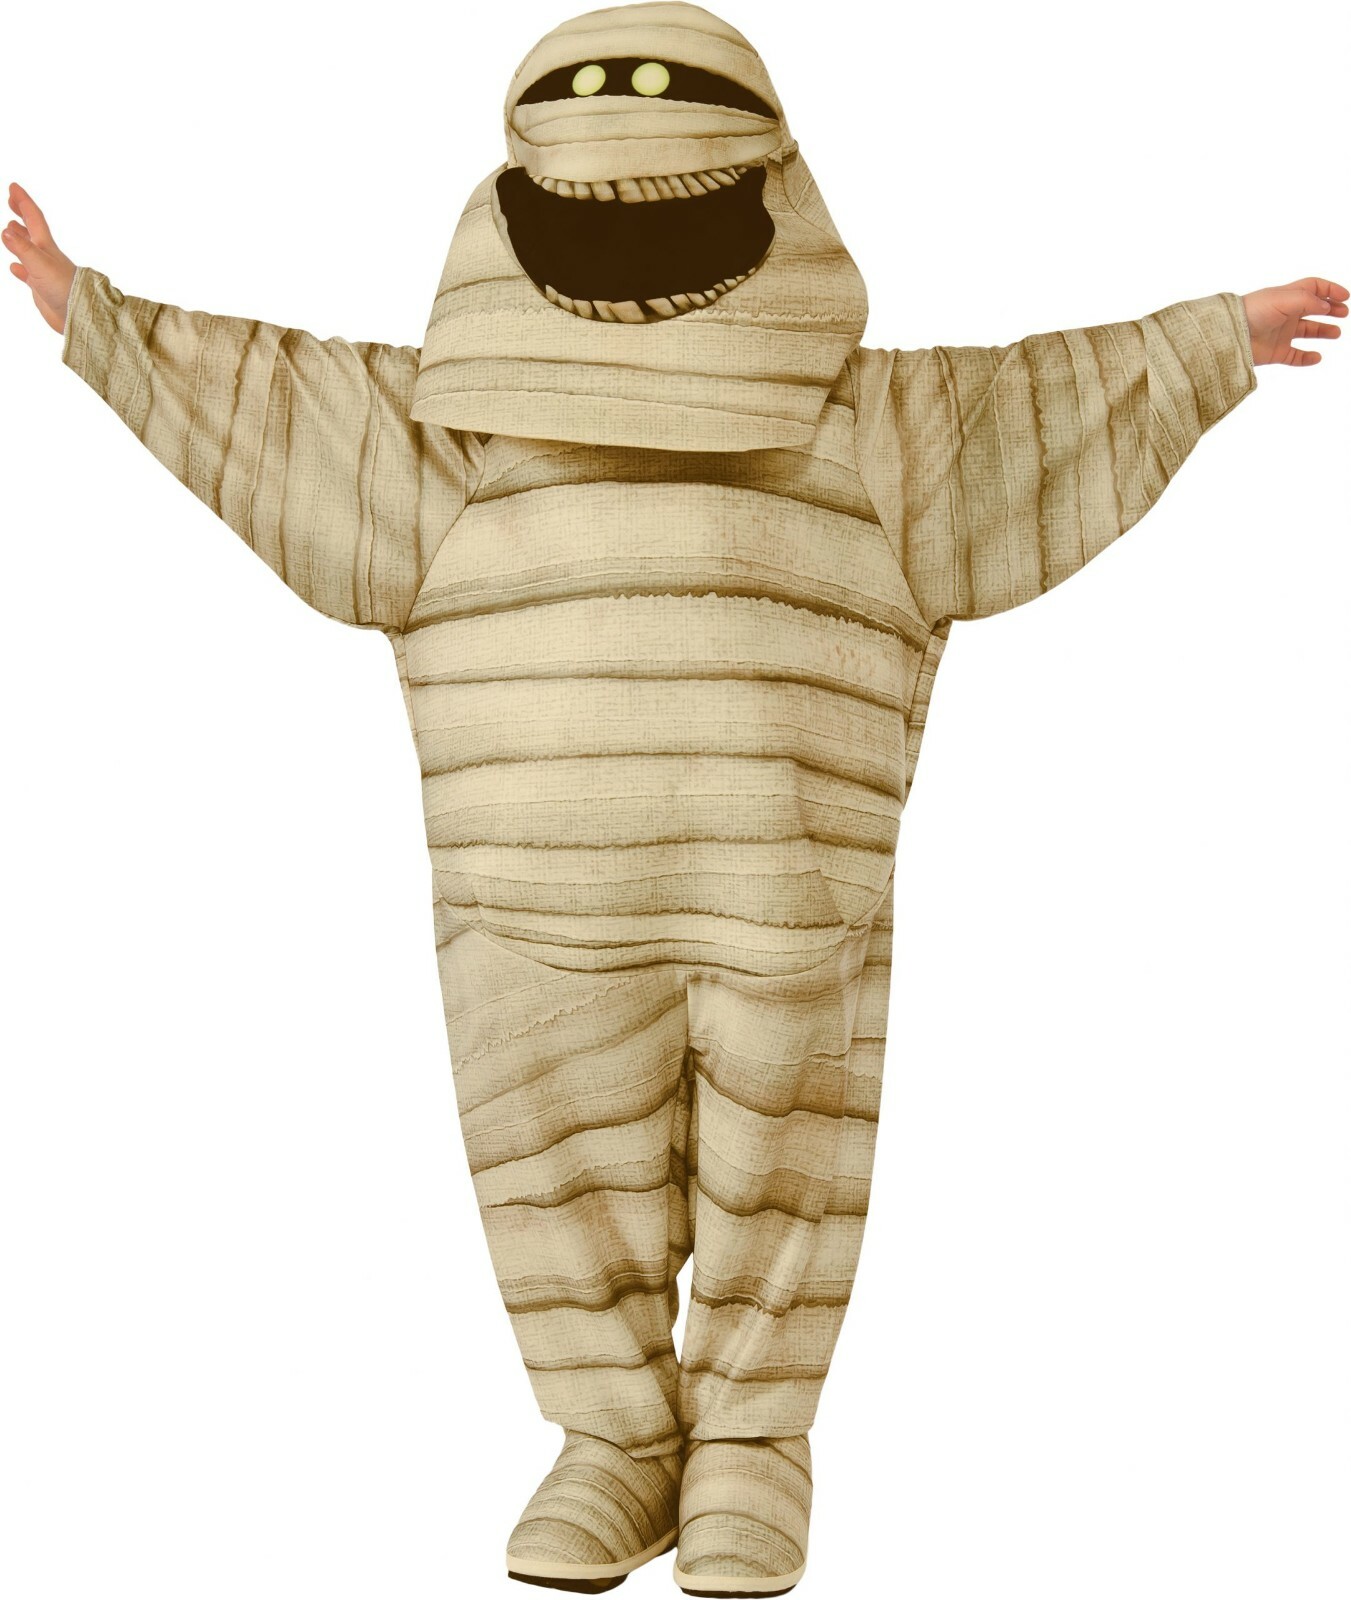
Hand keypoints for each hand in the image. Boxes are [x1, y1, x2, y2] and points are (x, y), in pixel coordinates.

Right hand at [4, 183, 76, 333]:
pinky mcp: (42, 289)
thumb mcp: (40, 265)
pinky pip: (28, 275)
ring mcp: (44, 273)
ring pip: (28, 251)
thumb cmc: (65, 290)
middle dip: (21, 214)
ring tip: (9, 229)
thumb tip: (6, 231)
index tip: (13, 187)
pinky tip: (15, 268)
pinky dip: (20, 269)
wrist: (79, 317)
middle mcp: (45, 257)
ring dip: (19, 239)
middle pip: (31, 230)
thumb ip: (23, 249)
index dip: (23, 202)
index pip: (33, 218)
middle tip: (11, 201)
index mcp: (46, 247)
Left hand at [1241, 278, 1346, 366]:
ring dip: (1322, 331)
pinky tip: (1317, 357)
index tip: (1345, 297)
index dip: (1330, 290)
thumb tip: (1326, 306)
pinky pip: (1295, 356)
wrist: (1230, 334)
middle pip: (1314, 309)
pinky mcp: (1275, 352)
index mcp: (1287, 296)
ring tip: (1336, 333)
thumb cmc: (1252, 311)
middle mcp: (1285, 314)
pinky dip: (1307, 358)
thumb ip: (1308, 301)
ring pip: (1307, 332)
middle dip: (1331, 309)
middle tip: (1344, 313)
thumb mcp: (1284, 299)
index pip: (1313, 288)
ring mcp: (1280, 333)